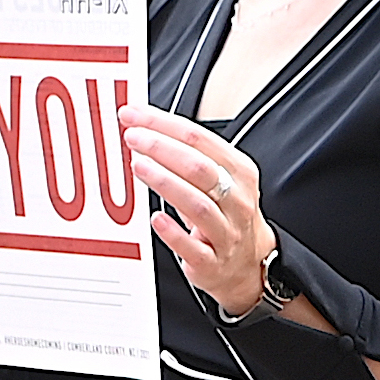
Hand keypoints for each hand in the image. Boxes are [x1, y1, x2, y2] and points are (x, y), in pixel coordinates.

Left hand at [128, 103, 279, 312]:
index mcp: (239, 172)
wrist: (246, 264)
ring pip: (198, 205)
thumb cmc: (224, 214)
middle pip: (200, 168)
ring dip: (166, 182)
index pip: (199, 139)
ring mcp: (226, 232)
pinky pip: (193, 248)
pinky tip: (156, 218)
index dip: (163, 123)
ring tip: (138, 166)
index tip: (133, 116)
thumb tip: (143, 123)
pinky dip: (174, 233)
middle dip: (162, 148)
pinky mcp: (211, 262)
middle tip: (133, 138)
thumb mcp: (218, 177)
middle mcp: (236, 200)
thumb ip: (186, 152)